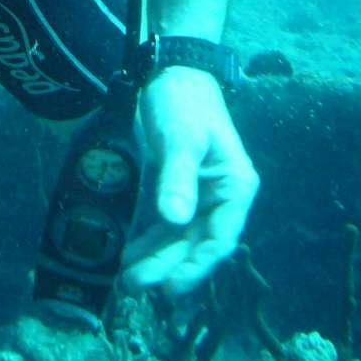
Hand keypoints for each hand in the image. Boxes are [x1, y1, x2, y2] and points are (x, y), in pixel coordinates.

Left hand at [122, 67, 258, 295]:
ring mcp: (200, 195)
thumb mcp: (181, 139)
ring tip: (126, 279)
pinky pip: (167, 225)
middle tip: (133, 287)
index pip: (218, 239)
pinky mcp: (179, 190)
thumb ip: (177, 178)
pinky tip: (128, 253)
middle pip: (195, 244)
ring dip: (156, 259)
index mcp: (235, 187)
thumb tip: (175, 219)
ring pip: (179, 238)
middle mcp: (221, 197)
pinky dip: (150, 240)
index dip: (195, 267)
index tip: (169, 288)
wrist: (171, 72)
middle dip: (166, 267)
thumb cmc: (183, 103)